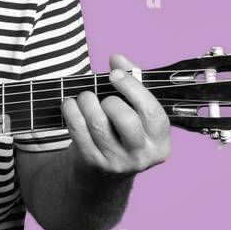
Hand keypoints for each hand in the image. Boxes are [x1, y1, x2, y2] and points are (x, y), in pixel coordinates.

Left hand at [59, 53, 170, 178]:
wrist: (104, 171)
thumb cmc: (122, 131)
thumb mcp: (135, 110)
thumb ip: (132, 80)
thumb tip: (117, 58)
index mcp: (160, 142)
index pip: (151, 111)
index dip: (132, 87)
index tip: (114, 74)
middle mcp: (142, 155)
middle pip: (126, 120)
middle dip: (110, 100)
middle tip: (102, 96)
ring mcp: (118, 163)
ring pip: (99, 125)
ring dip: (87, 102)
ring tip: (85, 96)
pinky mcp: (94, 164)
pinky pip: (78, 132)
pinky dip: (71, 112)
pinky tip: (70, 104)